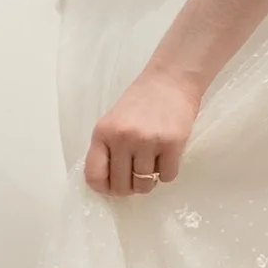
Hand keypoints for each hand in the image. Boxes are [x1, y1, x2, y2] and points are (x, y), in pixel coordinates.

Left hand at [87, 65, 203, 196]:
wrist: (171, 80)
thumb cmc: (141, 102)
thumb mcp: (113, 121)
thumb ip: (107, 149)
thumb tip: (108, 183)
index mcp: (103, 133)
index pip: (94, 176)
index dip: (103, 188)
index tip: (112, 186)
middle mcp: (123, 138)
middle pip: (121, 186)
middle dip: (129, 187)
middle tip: (136, 176)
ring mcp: (148, 142)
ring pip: (145, 185)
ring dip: (149, 181)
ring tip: (152, 164)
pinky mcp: (172, 144)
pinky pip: (167, 176)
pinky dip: (167, 172)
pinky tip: (166, 156)